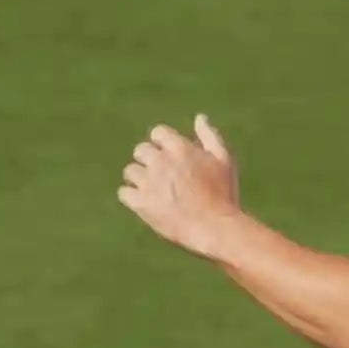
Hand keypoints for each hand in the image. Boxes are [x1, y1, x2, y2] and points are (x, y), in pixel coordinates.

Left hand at [118, 115, 241, 259]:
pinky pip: (124, 193)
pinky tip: (145, 204)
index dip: (163, 145)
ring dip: (140, 179)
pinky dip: (131, 197)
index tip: (171, 159)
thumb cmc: (224, 195)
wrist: (215, 229)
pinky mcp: (141, 203)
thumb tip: (199, 118)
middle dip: (150, 161)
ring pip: (131, 171)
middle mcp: (161, 161)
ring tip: (156, 194)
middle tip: (163, 179)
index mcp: (180, 148)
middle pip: (141, 151)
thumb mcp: (224, 161)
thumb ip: (210, 136)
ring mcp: (149, 182)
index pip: (158, 133)